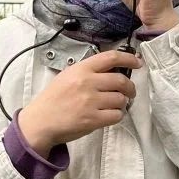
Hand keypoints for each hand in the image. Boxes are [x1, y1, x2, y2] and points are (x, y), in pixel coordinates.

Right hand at [18, 49, 141, 150]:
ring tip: (115, 105)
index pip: (111, 57)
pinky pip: (117, 115)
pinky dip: (117, 116)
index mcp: (81, 69)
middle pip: (121, 80)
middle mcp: (87, 83)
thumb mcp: (67, 76)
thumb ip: (88, 71)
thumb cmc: (53, 99)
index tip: (137, 63)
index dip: (129, 58)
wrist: (40, 121)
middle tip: (130, 92)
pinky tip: (110, 115)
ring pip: (121, 99)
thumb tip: (112, 70)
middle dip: (130, 87)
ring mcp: (91, 102)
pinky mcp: (92, 119)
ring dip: (122, 103)